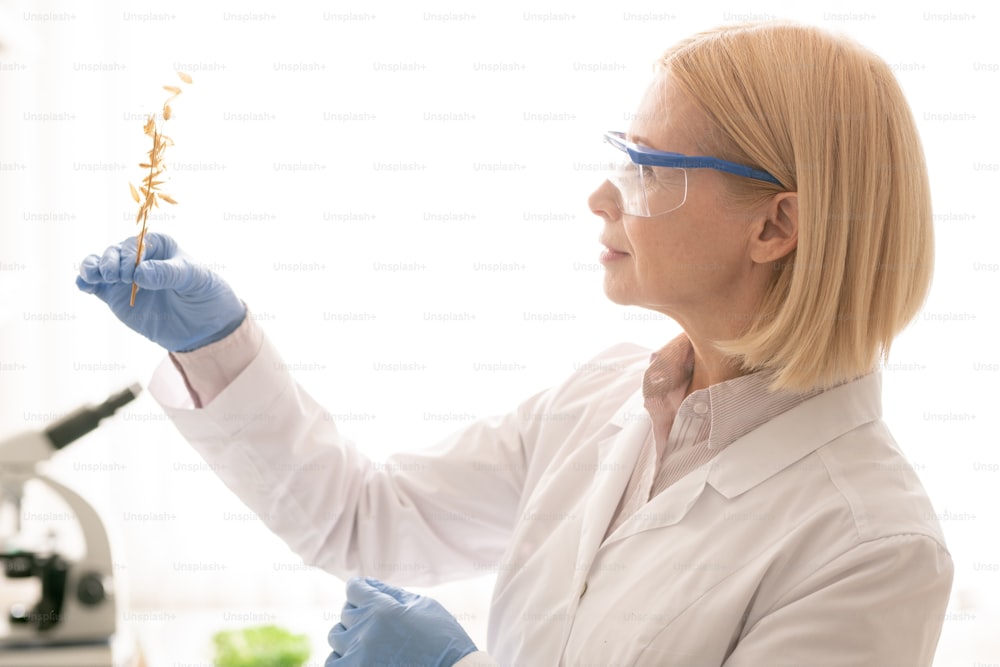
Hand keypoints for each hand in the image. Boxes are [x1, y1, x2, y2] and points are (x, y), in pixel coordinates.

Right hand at [76, 232, 244, 351]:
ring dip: (92, 268)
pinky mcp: (114, 295)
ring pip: (100, 265)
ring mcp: (124, 277)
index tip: (133, 274)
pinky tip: (83, 285)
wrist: (203, 325)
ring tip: (93, 278)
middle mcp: (137, 257)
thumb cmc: (203, 293)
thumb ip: (168, 274)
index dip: (130, 256)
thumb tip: (140, 274)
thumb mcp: (194, 278)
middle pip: (115, 252)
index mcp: (158, 245)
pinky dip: (86, 282)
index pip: (138, 243)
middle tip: (118, 278)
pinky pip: (95, 285)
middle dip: (111, 262)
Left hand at [326, 577, 477, 666]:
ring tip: (368, 641)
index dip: (361, 589)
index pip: (354, 589)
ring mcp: (359, 657)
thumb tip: (369, 584)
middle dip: (360, 612)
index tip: (364, 593)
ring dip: (350, 635)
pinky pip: (333, 663)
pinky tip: (360, 657)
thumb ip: (393, 593)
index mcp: (383, 609)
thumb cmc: (444, 641)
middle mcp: (366, 631)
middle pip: (346, 612)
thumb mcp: (424, 606)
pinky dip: (343, 658)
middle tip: (377, 621)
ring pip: (336, 637)